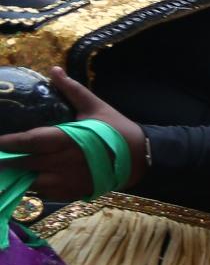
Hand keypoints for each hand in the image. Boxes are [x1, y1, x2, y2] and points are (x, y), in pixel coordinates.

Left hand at [0, 68, 147, 200]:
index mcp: (67, 139)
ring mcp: (70, 180)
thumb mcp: (95, 107)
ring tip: (11, 170)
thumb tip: (54, 70)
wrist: (142, 156)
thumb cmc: (117, 130)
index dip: (9, 142)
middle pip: (26, 163)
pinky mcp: (76, 191)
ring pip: (34, 183)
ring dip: (21, 177)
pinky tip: (32, 180)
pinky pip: (48, 194)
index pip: (30, 141)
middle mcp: (65, 162)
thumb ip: (72, 90)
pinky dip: (37, 189)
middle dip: (8, 161)